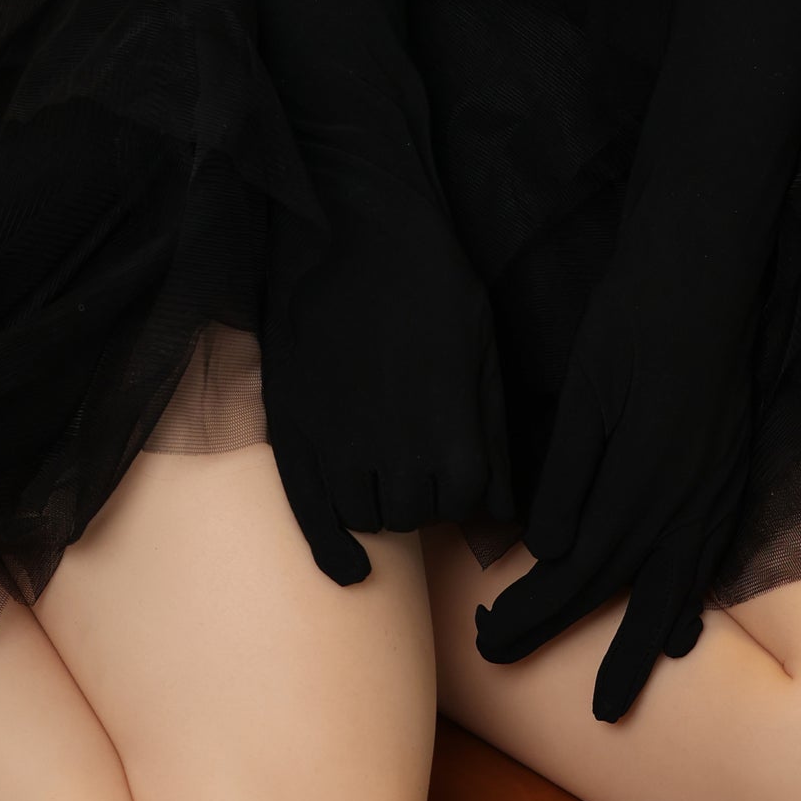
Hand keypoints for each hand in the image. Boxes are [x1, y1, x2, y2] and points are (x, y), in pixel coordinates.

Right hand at [263, 169, 512, 584]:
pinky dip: (331, 550)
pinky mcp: (295, 430)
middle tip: (412, 453)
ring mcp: (339, 446)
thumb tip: (505, 517)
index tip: (454, 462)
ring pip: (365, 515)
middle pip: (413, 514)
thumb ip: (494, 440)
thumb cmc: (433, 284)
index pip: (465, 503)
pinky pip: (313, 513)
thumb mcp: (484, 355)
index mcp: (452, 437)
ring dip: (376, 502)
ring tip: (379, 463)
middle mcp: (396, 455)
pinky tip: (348, 570)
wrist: (357, 229)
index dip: (462, 484)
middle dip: (418, 493)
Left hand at [474, 239, 751, 718]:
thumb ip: (571, 478)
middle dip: (577, 645)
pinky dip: (688, 601)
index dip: (532, 613)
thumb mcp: (588, 395)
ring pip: (676, 589)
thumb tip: (548, 553)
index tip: (488, 640)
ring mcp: (716, 492)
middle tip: (522, 675)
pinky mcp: (730, 474)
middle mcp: (686, 502)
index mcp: (642, 485)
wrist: (706, 275)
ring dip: (640, 645)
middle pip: (625, 594)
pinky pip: (708, 559)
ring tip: (618, 699)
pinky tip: (681, 631)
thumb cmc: (635, 324)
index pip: (578, 573)